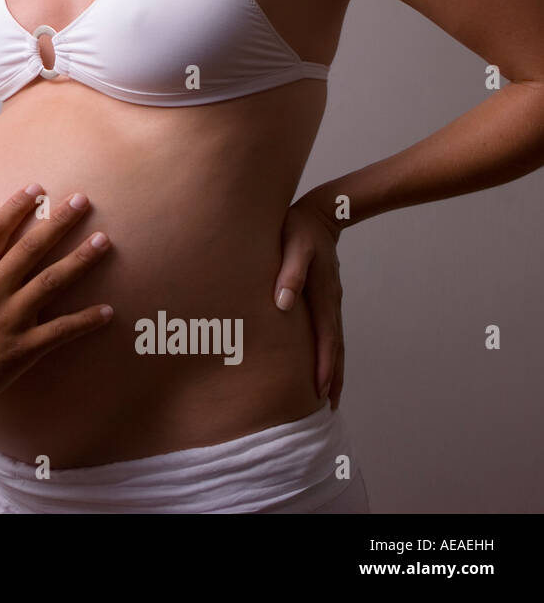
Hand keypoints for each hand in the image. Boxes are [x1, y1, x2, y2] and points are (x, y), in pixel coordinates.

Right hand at [0, 184, 113, 424]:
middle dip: (59, 221)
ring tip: (104, 241)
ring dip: (81, 260)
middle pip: (31, 247)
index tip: (35, 189)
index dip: (16, 206)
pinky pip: (61, 332)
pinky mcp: (22, 349)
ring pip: (52, 281)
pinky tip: (108, 312)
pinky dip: (85, 321)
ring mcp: (9, 319)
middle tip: (82, 200)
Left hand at [273, 197, 344, 409]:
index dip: (322, 367)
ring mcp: (331, 301)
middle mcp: (331, 303)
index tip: (319, 392)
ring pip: (335, 342)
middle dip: (332, 378)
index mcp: (324, 296)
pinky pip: (329, 331)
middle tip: (328, 406)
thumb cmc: (300, 229)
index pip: (325, 339)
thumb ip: (290, 273)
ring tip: (328, 395)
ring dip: (333, 369)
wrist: (320, 212)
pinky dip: (329, 352)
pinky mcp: (325, 297)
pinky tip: (323, 361)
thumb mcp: (294, 245)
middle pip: (335, 348)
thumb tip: (283, 304)